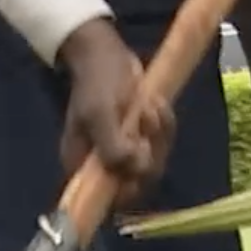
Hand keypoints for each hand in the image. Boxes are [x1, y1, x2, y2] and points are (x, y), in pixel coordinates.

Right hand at [57, 18, 172, 202]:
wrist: (105, 54)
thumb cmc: (97, 83)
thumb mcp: (100, 114)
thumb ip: (113, 147)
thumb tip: (135, 171)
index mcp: (85, 165)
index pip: (110, 197)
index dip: (130, 185)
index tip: (140, 154)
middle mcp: (105, 164)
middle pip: (139, 179)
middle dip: (151, 151)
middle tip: (148, 119)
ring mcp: (125, 150)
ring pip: (155, 160)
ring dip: (159, 134)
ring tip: (150, 105)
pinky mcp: (142, 136)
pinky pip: (162, 142)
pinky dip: (165, 124)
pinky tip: (156, 103)